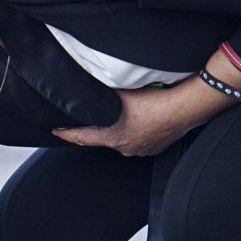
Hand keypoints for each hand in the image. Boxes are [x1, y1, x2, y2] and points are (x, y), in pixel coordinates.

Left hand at [54, 84, 201, 159]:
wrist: (184, 108)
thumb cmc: (156, 101)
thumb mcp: (122, 94)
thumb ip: (103, 95)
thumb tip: (88, 91)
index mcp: (114, 137)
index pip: (82, 137)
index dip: (66, 133)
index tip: (56, 131)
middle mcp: (126, 148)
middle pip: (104, 138)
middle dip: (98, 128)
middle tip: (94, 116)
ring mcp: (141, 150)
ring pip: (123, 139)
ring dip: (120, 129)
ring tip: (126, 115)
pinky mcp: (155, 147)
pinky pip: (140, 140)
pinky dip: (137, 131)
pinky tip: (143, 119)